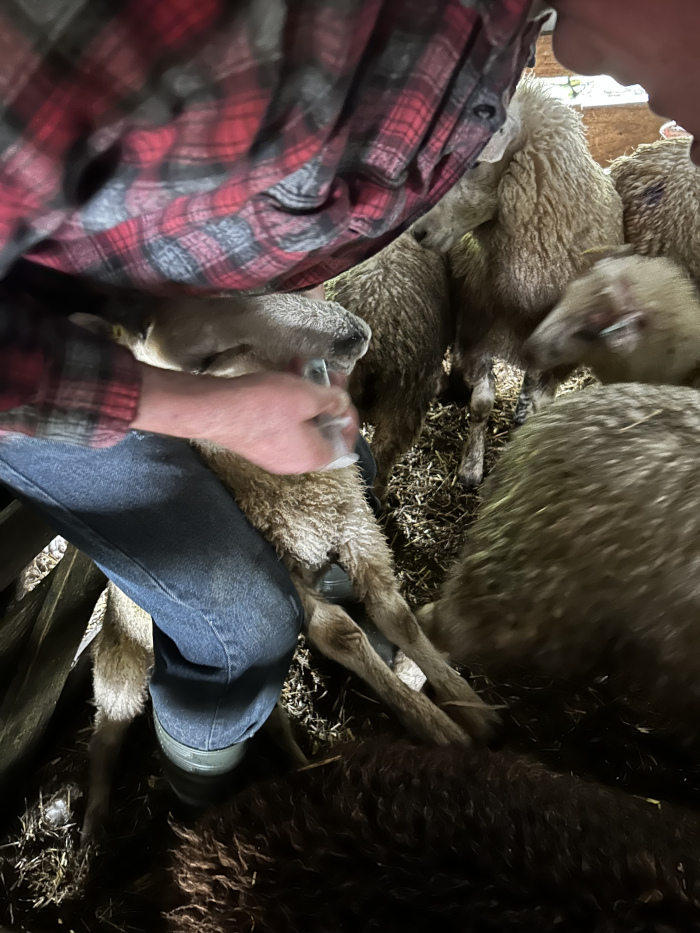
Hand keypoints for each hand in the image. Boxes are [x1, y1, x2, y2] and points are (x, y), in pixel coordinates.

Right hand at [131, 365, 359, 473]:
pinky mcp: (256, 442)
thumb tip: (342, 404)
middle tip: (325, 374)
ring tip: (302, 367)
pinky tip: (282, 378)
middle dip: (326, 400)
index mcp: (312, 457)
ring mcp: (273, 453)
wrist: (212, 408)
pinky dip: (288, 403)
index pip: (345, 444)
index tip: (343, 394)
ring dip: (305, 396)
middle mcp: (294, 462)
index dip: (349, 417)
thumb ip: (332, 400)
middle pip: (322, 432)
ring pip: (301, 424)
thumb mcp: (306, 396)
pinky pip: (282, 424)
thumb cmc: (263, 404)